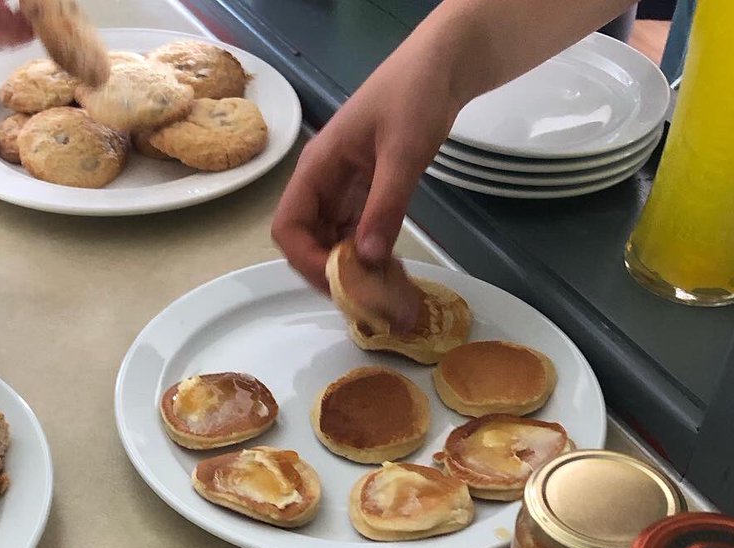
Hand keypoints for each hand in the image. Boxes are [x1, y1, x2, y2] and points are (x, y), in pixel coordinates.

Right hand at [271, 42, 458, 328]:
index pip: (289, 227)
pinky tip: (390, 270)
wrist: (445, 64)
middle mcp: (323, 184)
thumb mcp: (403, 151)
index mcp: (316, 169)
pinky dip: (369, 255)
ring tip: (382, 292)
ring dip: (352, 270)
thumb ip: (385, 205)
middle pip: (308, 242)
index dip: (306, 260)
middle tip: (366, 298)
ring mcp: (344, 190)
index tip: (341, 281)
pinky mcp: (366, 194)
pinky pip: (357, 233)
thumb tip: (368, 259)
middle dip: (331, 273)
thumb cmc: (415, 95)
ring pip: (333, 242)